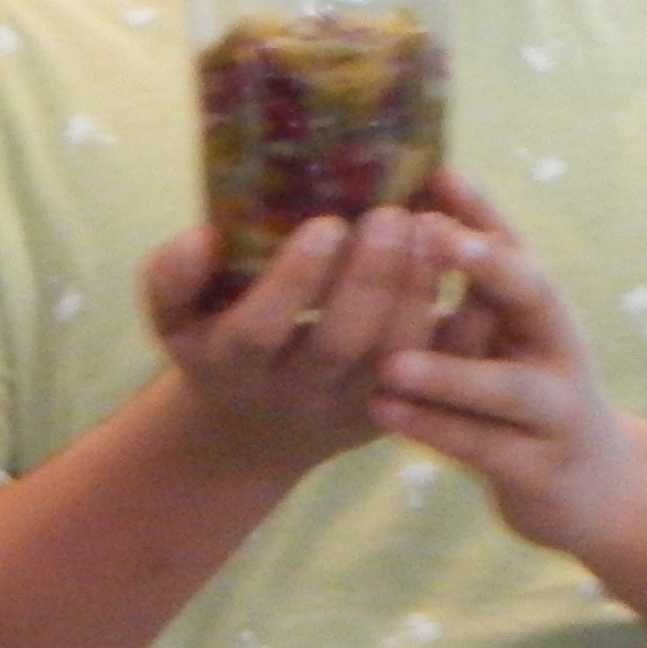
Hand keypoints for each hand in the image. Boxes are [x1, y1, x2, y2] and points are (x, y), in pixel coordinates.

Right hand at [140, 202, 463, 476]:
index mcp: (232, 365)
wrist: (251, 432)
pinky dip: (464, 326)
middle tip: (394, 215)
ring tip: (432, 226)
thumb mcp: (175, 317)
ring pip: (395, 358)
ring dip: (418, 292)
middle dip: (371, 278)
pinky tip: (474, 271)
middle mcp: (293, 393)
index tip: (325, 224)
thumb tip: (203, 236)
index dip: (294, 281)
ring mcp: (350, 407)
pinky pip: (438, 373)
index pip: (260, 329)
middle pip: (339, 344)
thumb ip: (171, 276)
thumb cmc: (213, 344)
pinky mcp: (395, 409)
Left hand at [372, 173, 640, 557]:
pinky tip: (382, 411)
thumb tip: (415, 209)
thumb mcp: (509, 333)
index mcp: (544, 307)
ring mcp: (557, 412)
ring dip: (448, 373)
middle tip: (435, 236)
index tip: (439, 173)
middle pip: (535, 296)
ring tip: (389, 363)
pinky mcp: (540, 470)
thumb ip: (473, 283)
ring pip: (506, 387)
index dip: (483, 210)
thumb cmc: (528, 391)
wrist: (594, 487)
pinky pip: (485, 447)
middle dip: (490, 264)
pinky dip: (434, 429)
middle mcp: (560, 349)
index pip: (517, 244)